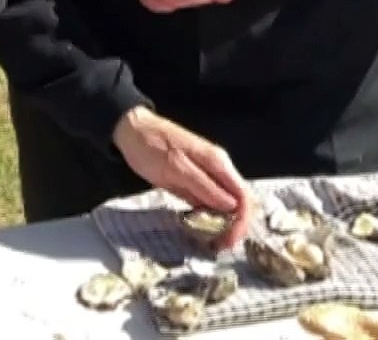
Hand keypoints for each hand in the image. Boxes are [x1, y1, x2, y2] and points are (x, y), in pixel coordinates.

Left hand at [113, 107, 250, 248]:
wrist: (133, 131)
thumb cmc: (152, 146)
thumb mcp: (176, 168)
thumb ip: (204, 186)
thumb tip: (232, 207)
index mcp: (218, 163)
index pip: (244, 196)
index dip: (242, 221)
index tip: (229, 241)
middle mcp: (218, 169)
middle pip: (239, 202)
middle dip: (235, 226)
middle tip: (220, 246)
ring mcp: (207, 176)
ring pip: (226, 205)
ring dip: (224, 225)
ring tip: (213, 244)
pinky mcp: (195, 183)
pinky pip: (210, 203)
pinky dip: (210, 218)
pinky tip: (203, 231)